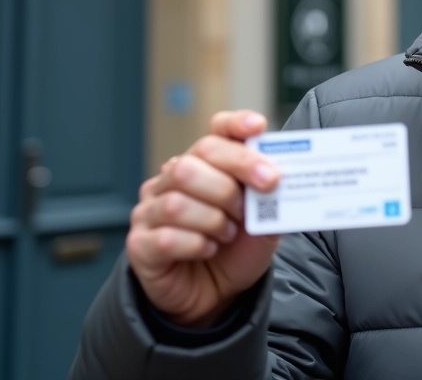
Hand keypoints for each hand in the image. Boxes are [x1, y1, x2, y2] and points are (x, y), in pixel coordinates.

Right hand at [127, 111, 280, 327]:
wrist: (215, 296)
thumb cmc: (235, 251)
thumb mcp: (263, 222)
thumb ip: (269, 199)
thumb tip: (280, 176)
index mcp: (204, 165)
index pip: (215, 133)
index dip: (236, 125)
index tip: (259, 127)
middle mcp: (171, 180)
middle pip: (196, 159)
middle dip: (237, 172)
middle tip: (264, 190)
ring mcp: (150, 211)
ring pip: (179, 200)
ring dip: (215, 218)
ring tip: (229, 233)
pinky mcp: (140, 244)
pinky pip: (166, 237)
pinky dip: (196, 244)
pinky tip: (208, 250)